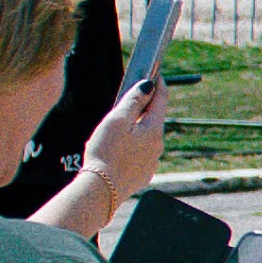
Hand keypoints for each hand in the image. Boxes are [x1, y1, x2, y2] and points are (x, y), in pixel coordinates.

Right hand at [77, 79, 168, 202]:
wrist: (100, 190)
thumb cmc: (106, 152)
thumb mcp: (117, 119)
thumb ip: (134, 100)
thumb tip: (148, 85)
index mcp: (154, 130)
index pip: (161, 99)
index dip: (157, 83)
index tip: (154, 71)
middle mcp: (158, 147)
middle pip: (153, 119)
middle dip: (142, 107)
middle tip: (128, 97)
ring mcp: (151, 163)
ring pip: (145, 137)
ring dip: (135, 128)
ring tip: (114, 128)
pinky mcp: (141, 175)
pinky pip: (139, 153)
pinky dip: (131, 146)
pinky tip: (115, 148)